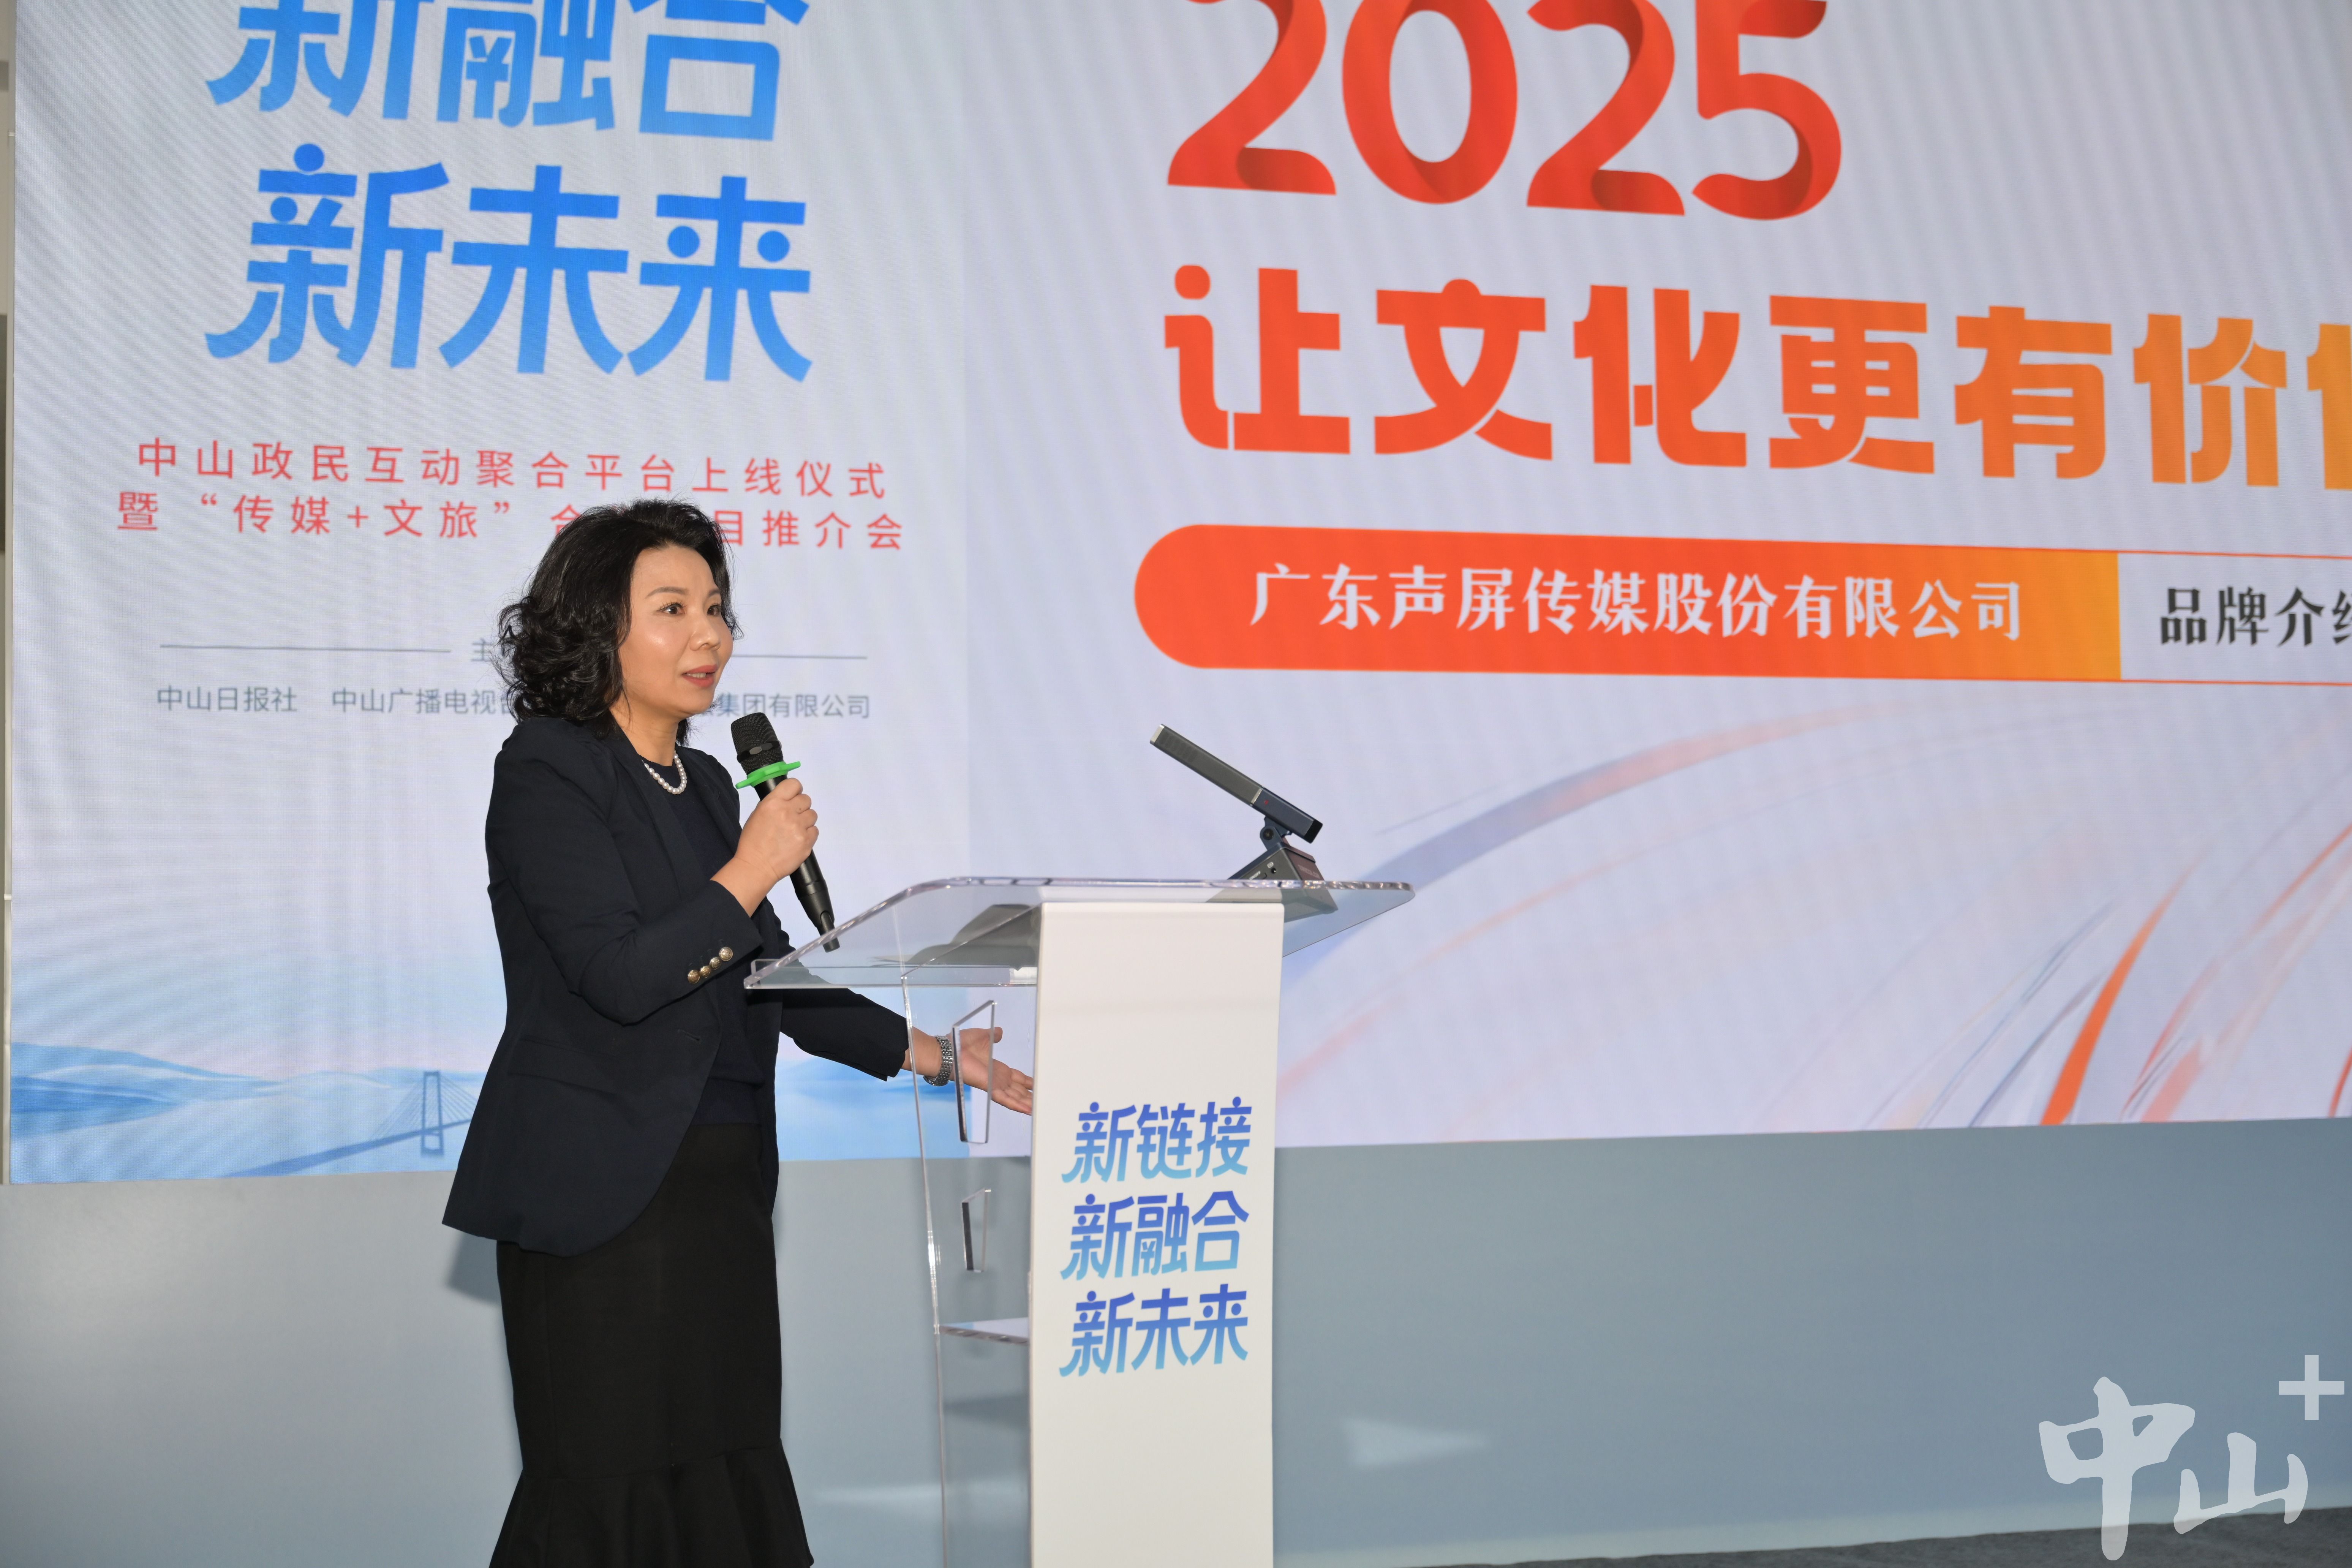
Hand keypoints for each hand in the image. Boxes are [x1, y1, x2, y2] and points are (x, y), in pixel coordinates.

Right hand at [714, 778, 815, 914]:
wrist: (756, 866)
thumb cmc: (753, 842)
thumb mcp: (757, 814)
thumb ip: (774, 804)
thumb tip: (788, 798)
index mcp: (773, 803)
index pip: (794, 784)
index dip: (795, 791)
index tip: (793, 797)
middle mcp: (787, 812)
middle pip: (806, 799)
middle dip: (800, 807)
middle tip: (792, 817)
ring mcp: (798, 827)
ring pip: (812, 815)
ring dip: (805, 821)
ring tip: (793, 831)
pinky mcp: (806, 842)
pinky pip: (815, 830)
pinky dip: (808, 834)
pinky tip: (796, 840)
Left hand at [906, 1026, 1033, 1116]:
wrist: (949, 1051)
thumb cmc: (960, 1044)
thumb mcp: (983, 1036)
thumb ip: (993, 1036)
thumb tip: (1000, 1032)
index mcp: (996, 1068)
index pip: (1015, 1077)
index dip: (1026, 1081)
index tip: (1036, 1084)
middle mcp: (996, 1079)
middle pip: (1017, 1090)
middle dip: (1029, 1095)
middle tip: (1042, 1100)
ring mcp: (993, 1085)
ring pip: (1014, 1097)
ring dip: (1026, 1103)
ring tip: (1038, 1109)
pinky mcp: (989, 1088)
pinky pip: (1006, 1099)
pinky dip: (1017, 1105)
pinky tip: (1028, 1110)